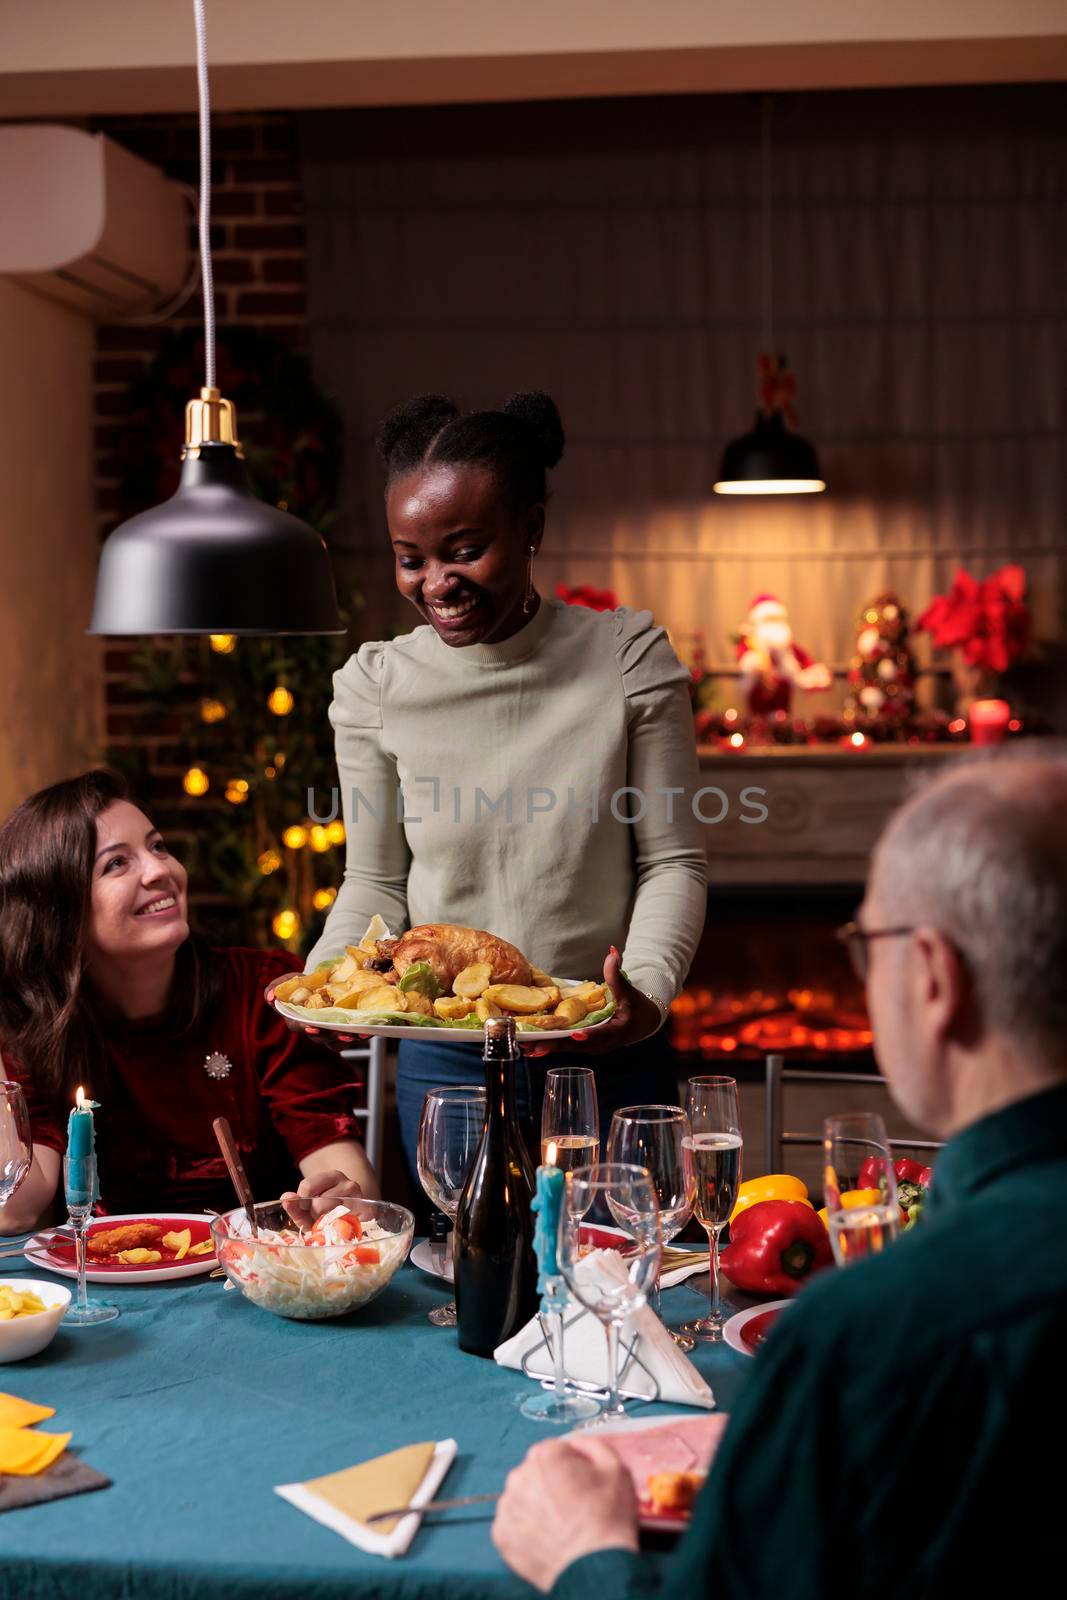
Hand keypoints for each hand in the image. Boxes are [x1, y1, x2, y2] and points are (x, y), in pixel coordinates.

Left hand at [280, 1169, 363, 1227]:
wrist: (353, 1218)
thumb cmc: (327, 1214)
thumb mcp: (307, 1209)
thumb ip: (294, 1205)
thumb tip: (286, 1198)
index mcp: (332, 1176)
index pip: (307, 1186)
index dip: (302, 1201)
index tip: (306, 1207)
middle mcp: (348, 1184)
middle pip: (319, 1203)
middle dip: (316, 1214)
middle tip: (320, 1217)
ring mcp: (359, 1198)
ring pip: (332, 1215)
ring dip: (327, 1223)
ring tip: (331, 1222)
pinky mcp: (368, 1212)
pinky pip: (346, 1223)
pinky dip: (339, 1228)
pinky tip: (340, 1226)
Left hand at [492, 1436, 638, 1591]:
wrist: (595, 1569)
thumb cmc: (608, 1518)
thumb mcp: (615, 1468)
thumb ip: (592, 1444)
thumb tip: (575, 1441)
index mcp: (545, 1456)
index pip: (555, 1450)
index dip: (571, 1465)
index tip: (582, 1483)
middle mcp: (520, 1476)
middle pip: (535, 1471)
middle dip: (551, 1482)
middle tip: (572, 1506)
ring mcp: (508, 1506)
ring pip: (522, 1496)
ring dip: (536, 1504)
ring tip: (559, 1524)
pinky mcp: (501, 1535)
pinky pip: (513, 1523)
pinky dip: (526, 1528)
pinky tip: (546, 1537)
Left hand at [522, 946, 662, 1058]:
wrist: (643, 1023)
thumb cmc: (637, 1006)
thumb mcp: (628, 991)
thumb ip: (616, 974)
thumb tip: (612, 952)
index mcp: (617, 1030)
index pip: (603, 1034)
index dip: (589, 1035)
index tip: (576, 1034)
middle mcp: (604, 1044)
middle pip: (578, 1046)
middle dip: (556, 1045)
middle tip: (535, 1045)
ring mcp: (594, 1047)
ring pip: (569, 1049)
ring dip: (548, 1048)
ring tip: (526, 1047)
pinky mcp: (586, 1046)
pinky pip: (567, 1047)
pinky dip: (550, 1047)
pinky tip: (531, 1049)